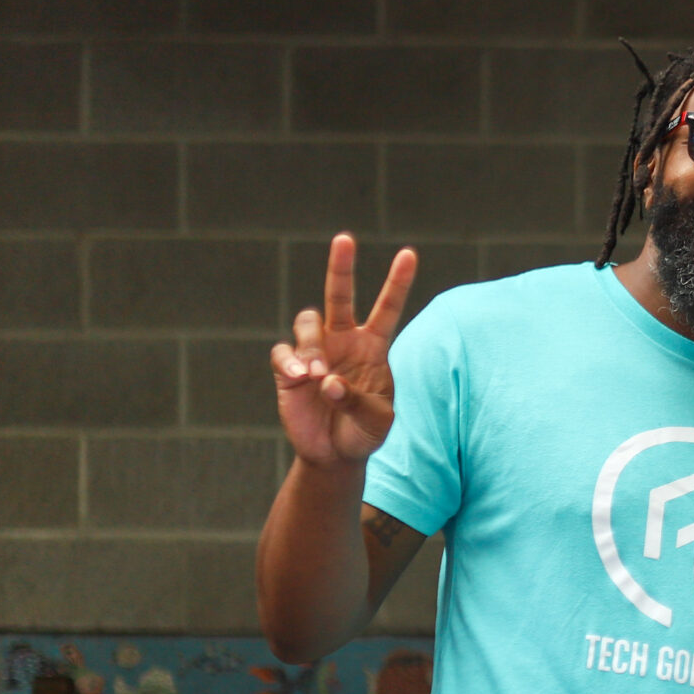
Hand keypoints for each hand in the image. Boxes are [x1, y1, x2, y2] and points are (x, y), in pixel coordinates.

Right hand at [272, 234, 416, 468]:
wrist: (335, 454)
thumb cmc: (364, 433)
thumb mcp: (377, 422)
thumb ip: (358, 401)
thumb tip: (329, 382)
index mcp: (373, 348)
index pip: (387, 309)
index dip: (397, 282)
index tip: (409, 254)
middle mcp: (343, 341)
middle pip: (339, 295)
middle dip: (341, 266)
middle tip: (345, 239)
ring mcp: (315, 352)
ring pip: (308, 322)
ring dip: (313, 346)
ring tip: (319, 376)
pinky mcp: (290, 369)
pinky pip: (284, 353)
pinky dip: (291, 362)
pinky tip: (302, 379)